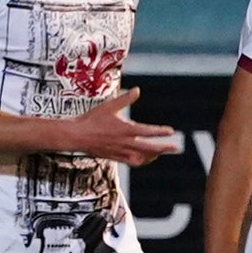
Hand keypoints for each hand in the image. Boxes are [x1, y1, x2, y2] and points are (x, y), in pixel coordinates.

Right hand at [58, 88, 180, 167]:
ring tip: (161, 152)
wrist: (76, 136)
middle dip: (163, 148)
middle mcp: (124, 143)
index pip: (147, 131)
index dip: (160, 132)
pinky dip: (142, 161)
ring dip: (153, 156)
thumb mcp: (109, 106)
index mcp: (124, 129)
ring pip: (141, 158)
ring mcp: (120, 152)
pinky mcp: (115, 157)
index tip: (171, 131)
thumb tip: (137, 90)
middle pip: (148, 148)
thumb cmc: (91, 120)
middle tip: (175, 148)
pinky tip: (146, 158)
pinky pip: (132, 162)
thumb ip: (125, 99)